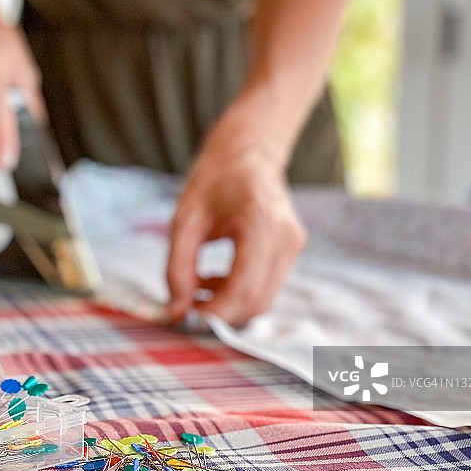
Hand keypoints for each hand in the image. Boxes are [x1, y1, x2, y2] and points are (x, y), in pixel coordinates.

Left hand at [166, 95, 305, 327]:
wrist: (247, 153)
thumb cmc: (213, 181)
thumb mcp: (184, 220)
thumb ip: (177, 268)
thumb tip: (177, 312)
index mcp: (260, 222)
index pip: (243, 288)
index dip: (215, 312)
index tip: (186, 317)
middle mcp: (285, 237)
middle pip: (257, 301)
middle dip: (221, 314)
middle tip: (187, 306)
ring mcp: (293, 244)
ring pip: (264, 299)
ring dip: (229, 305)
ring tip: (198, 285)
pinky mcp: (292, 250)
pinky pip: (267, 286)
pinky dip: (239, 293)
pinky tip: (215, 277)